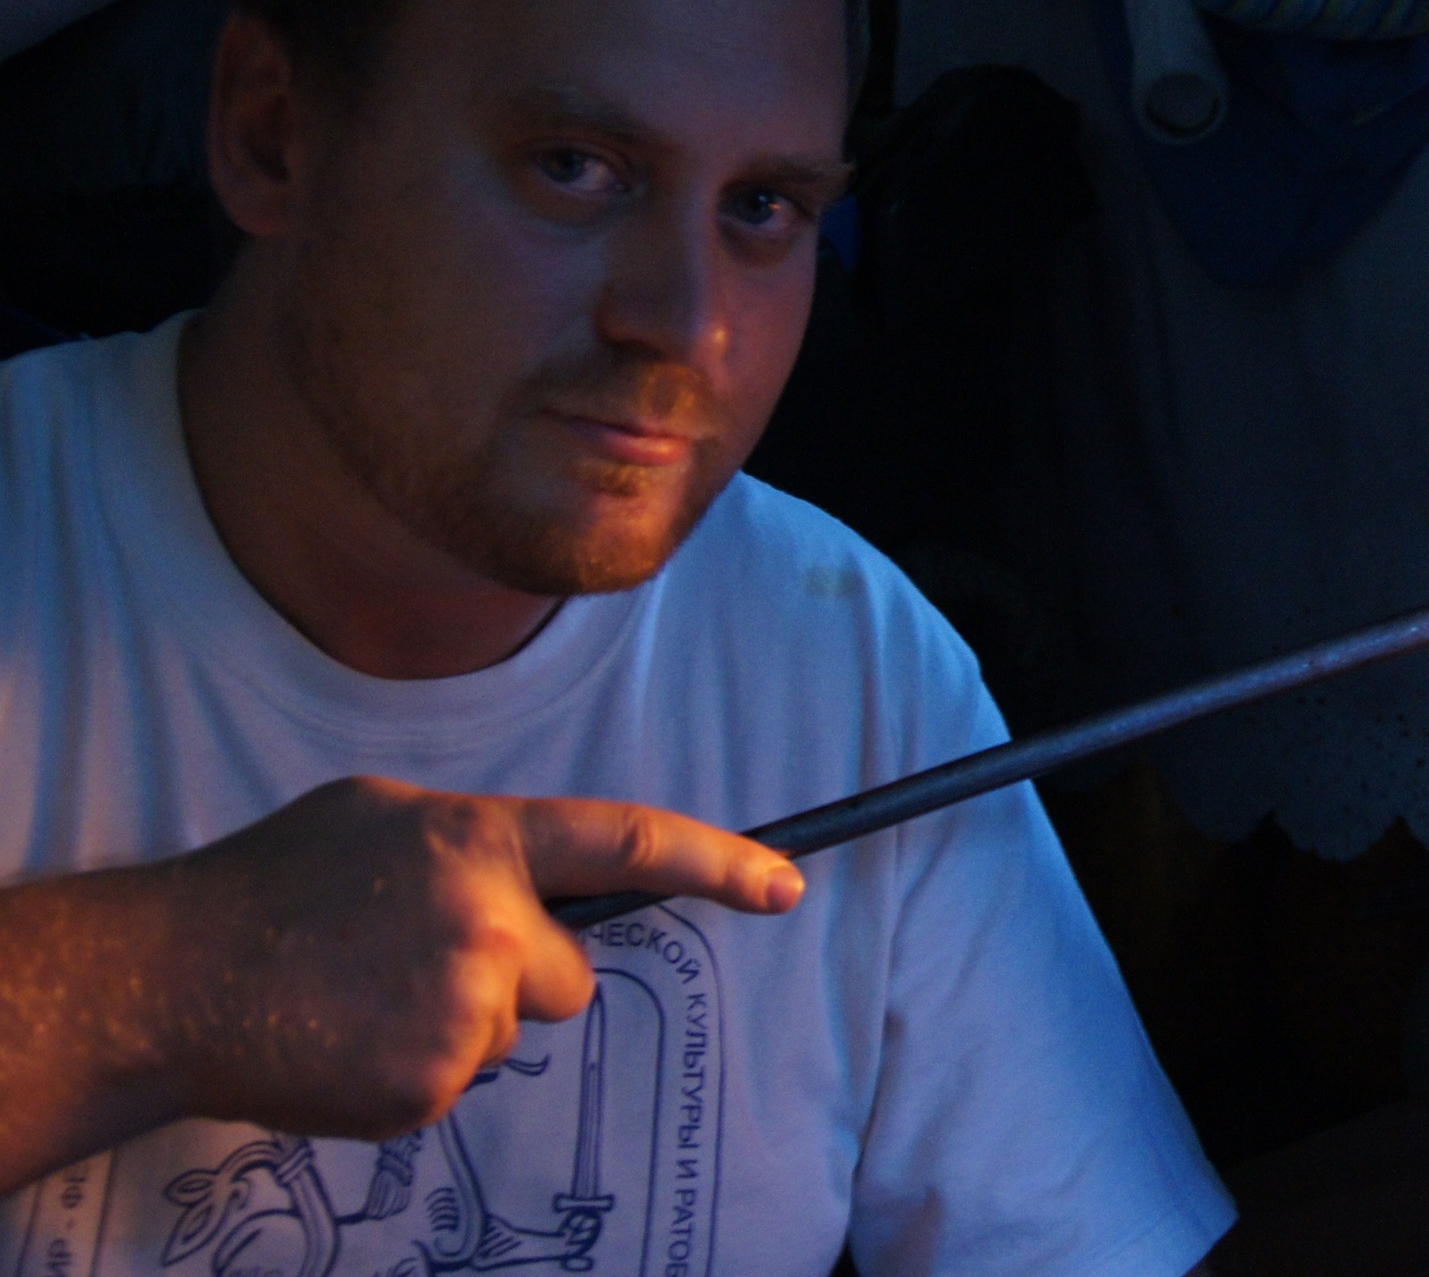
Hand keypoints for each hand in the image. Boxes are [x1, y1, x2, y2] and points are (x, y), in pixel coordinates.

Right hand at [142, 776, 800, 1140]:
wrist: (170, 978)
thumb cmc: (275, 888)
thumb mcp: (384, 818)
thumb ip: (476, 842)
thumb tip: (537, 873)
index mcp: (482, 839)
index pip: (630, 843)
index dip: (719, 863)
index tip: (785, 885)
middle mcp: (490, 919)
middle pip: (570, 974)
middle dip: (518, 978)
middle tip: (414, 962)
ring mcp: (464, 1006)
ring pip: (513, 1032)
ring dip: (458, 1025)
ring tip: (365, 996)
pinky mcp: (432, 1082)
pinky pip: (460, 1083)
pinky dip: (414, 1072)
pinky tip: (349, 1040)